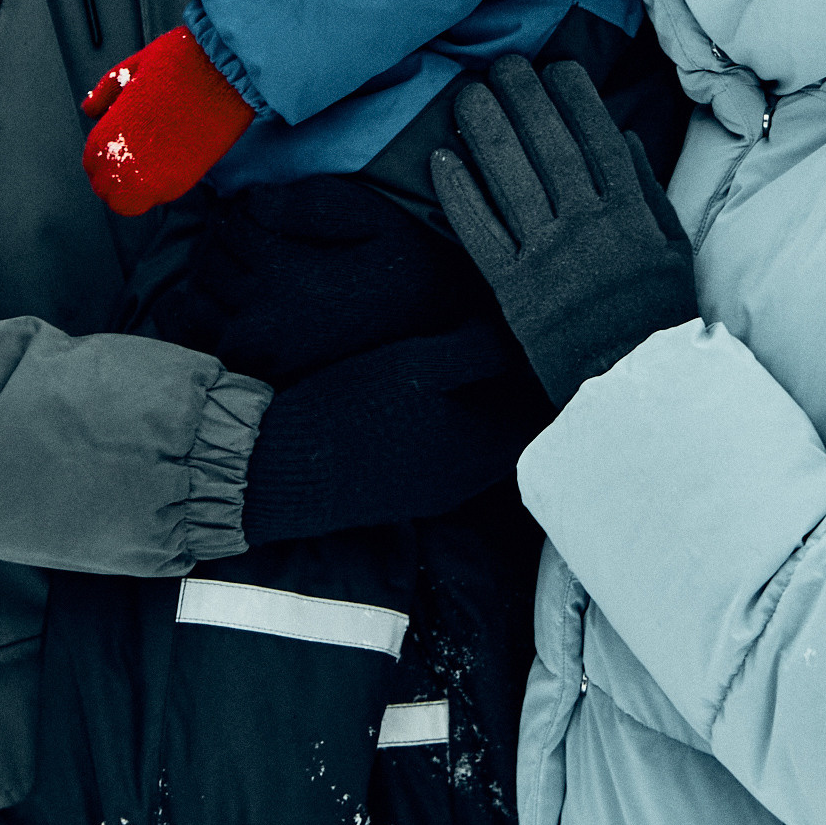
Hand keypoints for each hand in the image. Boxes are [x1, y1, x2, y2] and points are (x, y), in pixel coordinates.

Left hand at [81, 25, 256, 215]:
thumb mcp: (133, 68)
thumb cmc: (182, 62)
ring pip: (133, 202)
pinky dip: (160, 185)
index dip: (100, 159)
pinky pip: (163, 195)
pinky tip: (167, 163)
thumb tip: (90, 108)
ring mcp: (159, 175)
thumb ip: (106, 91)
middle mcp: (130, 161)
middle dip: (114, 178)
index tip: (111, 149)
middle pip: (108, 191)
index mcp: (111, 132)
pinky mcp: (186, 179)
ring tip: (147, 164)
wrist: (226, 69)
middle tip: (127, 159)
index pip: (93, 164)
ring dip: (135, 186)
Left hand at [153, 177, 501, 382]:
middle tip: (253, 230)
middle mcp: (258, 317)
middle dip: (225, 235)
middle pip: (210, 257)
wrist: (431, 336)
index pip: (232, 222)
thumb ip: (307, 203)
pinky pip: (200, 336)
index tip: (262, 205)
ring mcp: (253, 351)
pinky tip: (229, 300)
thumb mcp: (370, 219)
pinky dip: (200, 312)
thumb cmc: (403, 269)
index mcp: (284, 275)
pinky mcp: (255, 373)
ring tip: (244, 262)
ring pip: (198, 294)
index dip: (243, 205)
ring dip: (211, 271)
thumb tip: (251, 200)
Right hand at [238, 326, 549, 546]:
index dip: (544, 367)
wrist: (281, 470)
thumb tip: (518, 334)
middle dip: (519, 387)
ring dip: (489, 406)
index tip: (540, 332)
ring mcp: (440, 490)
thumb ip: (478, 349)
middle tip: (511, 339)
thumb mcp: (417, 365)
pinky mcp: (410, 492)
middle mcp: (472, 478)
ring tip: (476, 361)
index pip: (541, 408)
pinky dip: (460, 425)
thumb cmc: (351, 411)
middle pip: (517, 428)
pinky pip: (456, 455)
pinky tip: (437, 398)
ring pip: (486, 442)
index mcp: (484, 446)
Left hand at [429, 55, 696, 406]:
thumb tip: (623, 138)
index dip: (574, 98)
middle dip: (525, 99)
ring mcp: (548, 259)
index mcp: (631, 216)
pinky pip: (480, 235)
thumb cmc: (659, 321)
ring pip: (511, 181)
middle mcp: (587, 229)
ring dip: (486, 132)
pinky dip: (460, 197)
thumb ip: (649, 194)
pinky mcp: (513, 292)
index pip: (598, 140)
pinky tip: (441, 160)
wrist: (639, 392)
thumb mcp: (674, 252)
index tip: (556, 67)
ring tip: (469, 94)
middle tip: (504, 64)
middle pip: (550, 148)